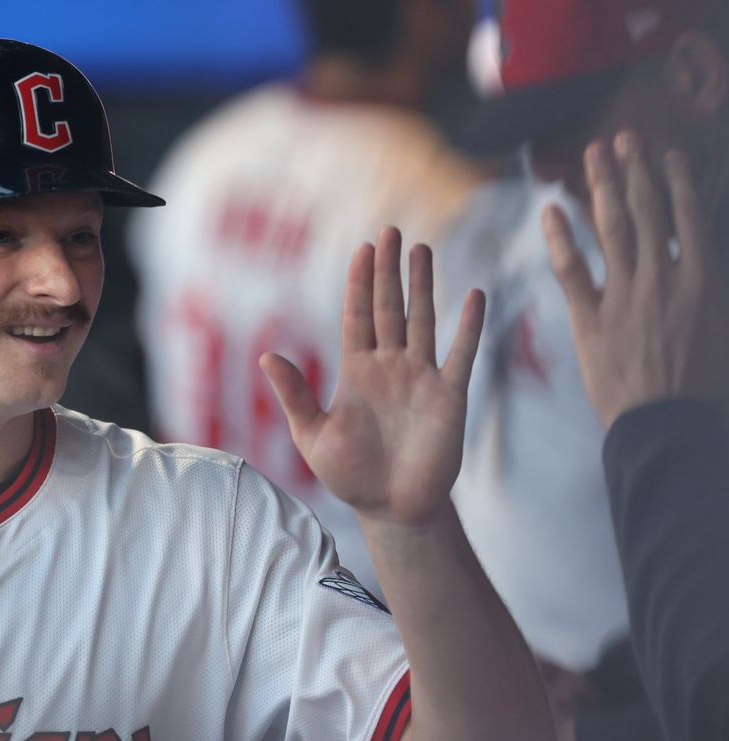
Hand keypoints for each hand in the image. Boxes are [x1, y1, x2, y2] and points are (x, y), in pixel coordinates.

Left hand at [261, 227, 484, 523]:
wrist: (393, 509)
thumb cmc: (350, 475)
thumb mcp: (313, 436)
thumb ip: (294, 395)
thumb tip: (266, 356)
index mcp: (356, 372)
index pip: (357, 316)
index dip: (360, 283)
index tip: (364, 249)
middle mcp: (389, 367)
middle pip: (389, 308)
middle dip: (389, 270)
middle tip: (390, 231)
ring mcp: (421, 378)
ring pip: (423, 321)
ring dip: (423, 286)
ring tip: (423, 249)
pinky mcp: (449, 397)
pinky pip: (462, 355)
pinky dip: (469, 327)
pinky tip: (474, 296)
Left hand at [543, 132, 728, 426]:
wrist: (670, 428)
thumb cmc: (708, 389)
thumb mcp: (726, 332)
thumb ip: (714, 293)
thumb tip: (705, 259)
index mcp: (703, 282)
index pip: (688, 217)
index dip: (675, 182)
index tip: (665, 155)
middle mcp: (664, 280)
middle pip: (647, 212)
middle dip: (634, 171)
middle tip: (621, 138)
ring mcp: (625, 298)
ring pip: (612, 229)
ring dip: (603, 187)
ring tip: (594, 154)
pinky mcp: (591, 321)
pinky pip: (571, 269)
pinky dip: (559, 237)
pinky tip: (550, 209)